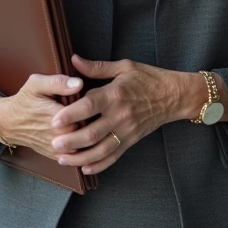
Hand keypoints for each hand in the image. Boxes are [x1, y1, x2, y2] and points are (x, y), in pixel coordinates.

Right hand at [0, 74, 85, 159]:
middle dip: (91, 123)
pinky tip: (82, 136)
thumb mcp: (36, 84)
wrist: (10, 122)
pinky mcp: (55, 155)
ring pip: (82, 145)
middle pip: (85, 131)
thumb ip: (58, 82)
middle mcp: (56, 135)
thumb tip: (79, 83)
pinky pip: (74, 156)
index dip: (90, 109)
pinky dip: (81, 148)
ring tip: (90, 124)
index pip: (84, 115)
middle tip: (94, 113)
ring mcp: (56, 148)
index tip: (92, 102)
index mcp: (55, 116)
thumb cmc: (25, 100)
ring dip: (87, 137)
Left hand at [48, 55, 185, 175]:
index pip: (90, 106)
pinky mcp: (131, 141)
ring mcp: (127, 131)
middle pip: (92, 133)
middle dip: (71, 141)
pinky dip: (99, 165)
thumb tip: (73, 60)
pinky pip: (114, 157)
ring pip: (101, 150)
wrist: (174, 96)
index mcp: (116, 94)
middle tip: (53, 144)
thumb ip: (96, 67)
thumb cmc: (148, 78)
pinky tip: (85, 168)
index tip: (54, 120)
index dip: (71, 114)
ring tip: (62, 159)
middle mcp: (120, 115)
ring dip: (81, 157)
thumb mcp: (123, 67)